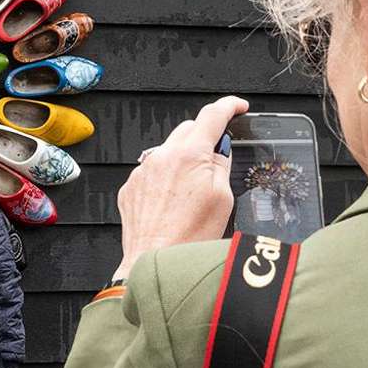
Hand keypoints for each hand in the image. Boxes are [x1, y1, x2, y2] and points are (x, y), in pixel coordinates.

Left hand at [113, 96, 246, 282]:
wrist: (152, 261)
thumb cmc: (189, 237)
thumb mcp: (222, 198)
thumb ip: (221, 165)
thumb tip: (220, 149)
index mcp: (189, 154)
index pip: (212, 115)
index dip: (229, 106)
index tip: (237, 107)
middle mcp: (161, 156)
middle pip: (189, 130)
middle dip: (205, 138)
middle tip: (217, 160)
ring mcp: (143, 170)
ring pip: (168, 150)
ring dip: (183, 160)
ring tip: (192, 193)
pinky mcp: (131, 186)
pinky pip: (152, 171)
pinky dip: (166, 178)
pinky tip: (173, 202)